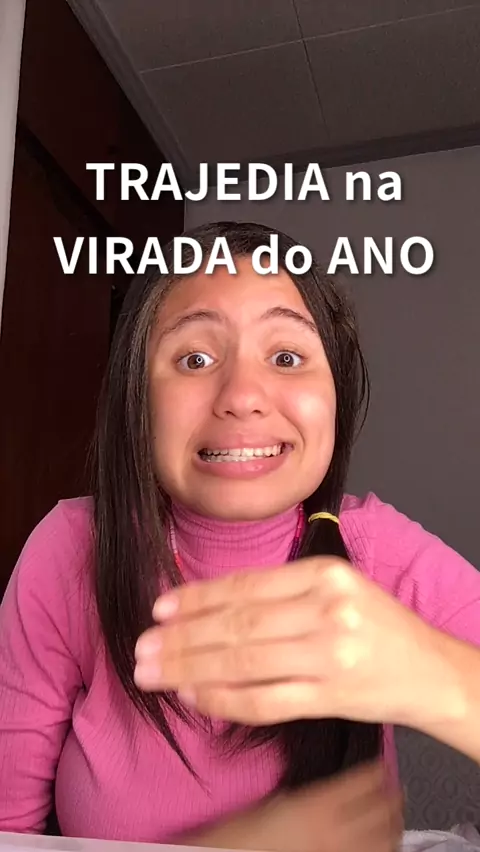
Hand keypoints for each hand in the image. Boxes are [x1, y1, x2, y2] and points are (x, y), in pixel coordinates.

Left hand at [134, 555, 453, 728]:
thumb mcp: (337, 587)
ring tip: (154, 672)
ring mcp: (329, 656)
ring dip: (191, 667)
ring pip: (243, 660)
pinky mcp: (329, 696)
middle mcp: (326, 611)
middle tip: (142, 646)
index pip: (246, 586)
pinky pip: (263, 700)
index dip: (197, 598)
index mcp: (325, 574)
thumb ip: (282, 590)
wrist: (430, 671)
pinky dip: (223, 699)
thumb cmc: (378, 625)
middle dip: (183, 636)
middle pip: (238, 623)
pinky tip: (194, 696)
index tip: (160, 609)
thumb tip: (210, 605)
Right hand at [175, 760, 402, 851]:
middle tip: (399, 789)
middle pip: (381, 810)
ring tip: (396, 817)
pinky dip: (380, 848)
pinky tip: (380, 845)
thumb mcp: (275, 802)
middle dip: (394, 799)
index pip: (363, 781)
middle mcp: (335, 829)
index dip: (379, 771)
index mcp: (318, 802)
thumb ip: (307, 796)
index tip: (384, 764)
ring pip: (383, 840)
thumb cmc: (242, 834)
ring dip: (393, 826)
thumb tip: (327, 791)